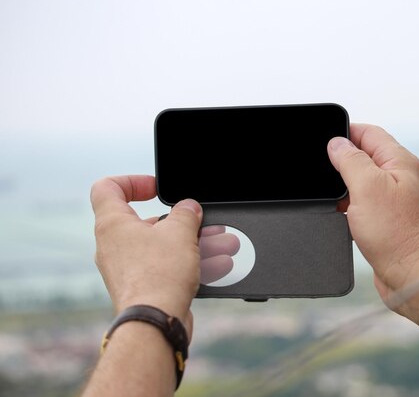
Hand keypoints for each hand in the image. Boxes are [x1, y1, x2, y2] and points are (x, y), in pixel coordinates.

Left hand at [90, 175, 235, 336]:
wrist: (155, 323)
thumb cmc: (158, 275)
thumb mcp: (180, 231)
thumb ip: (186, 213)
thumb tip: (189, 208)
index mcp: (112, 224)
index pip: (108, 188)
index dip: (132, 181)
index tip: (156, 189)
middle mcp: (113, 246)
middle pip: (145, 222)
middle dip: (180, 221)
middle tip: (201, 221)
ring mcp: (125, 270)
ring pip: (161, 247)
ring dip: (192, 243)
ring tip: (223, 244)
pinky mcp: (140, 289)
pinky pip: (165, 268)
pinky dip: (189, 265)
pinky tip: (217, 266)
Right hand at [327, 124, 418, 311]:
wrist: (409, 273)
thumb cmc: (394, 233)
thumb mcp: (366, 187)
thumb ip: (350, 160)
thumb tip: (336, 144)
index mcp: (400, 161)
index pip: (369, 133)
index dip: (345, 133)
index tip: (325, 140)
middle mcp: (399, 176)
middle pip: (364, 155)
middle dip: (342, 160)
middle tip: (325, 169)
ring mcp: (393, 197)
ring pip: (361, 179)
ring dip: (344, 184)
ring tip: (336, 196)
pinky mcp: (386, 217)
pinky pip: (362, 200)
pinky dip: (348, 203)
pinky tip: (342, 212)